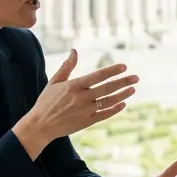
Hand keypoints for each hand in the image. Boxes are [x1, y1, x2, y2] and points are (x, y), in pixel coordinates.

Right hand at [15, 50, 138, 157]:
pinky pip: (104, 114)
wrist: (40, 125)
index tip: (124, 67)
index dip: (112, 71)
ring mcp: (85, 111)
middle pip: (107, 88)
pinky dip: (114, 109)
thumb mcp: (54, 82)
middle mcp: (81, 98)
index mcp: (74, 86)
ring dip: (122, 95)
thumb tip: (74, 51)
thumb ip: (67, 67)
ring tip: (133, 89)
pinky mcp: (87, 122)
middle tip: (136, 77)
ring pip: (108, 101)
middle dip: (123, 82)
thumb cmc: (46, 101)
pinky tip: (123, 104)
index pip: (97, 76)